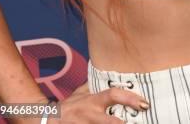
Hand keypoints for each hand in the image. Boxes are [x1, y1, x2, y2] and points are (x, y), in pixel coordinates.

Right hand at [19, 80, 149, 123]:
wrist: (45, 120)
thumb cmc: (67, 106)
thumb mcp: (80, 93)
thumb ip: (93, 85)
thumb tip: (107, 72)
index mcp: (92, 101)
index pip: (113, 95)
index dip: (129, 98)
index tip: (144, 102)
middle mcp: (90, 115)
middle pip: (111, 123)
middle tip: (143, 122)